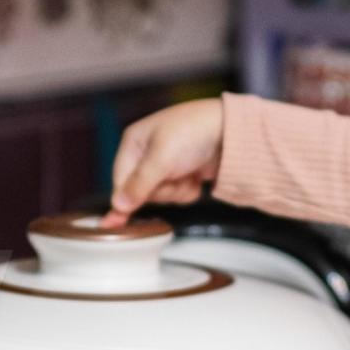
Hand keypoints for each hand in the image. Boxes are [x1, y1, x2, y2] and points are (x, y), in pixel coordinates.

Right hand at [106, 99, 227, 221]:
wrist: (232, 130)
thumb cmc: (194, 132)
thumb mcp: (161, 158)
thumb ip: (138, 185)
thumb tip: (118, 205)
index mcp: (134, 142)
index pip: (120, 180)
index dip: (128, 197)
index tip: (124, 218)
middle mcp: (147, 153)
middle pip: (141, 192)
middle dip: (161, 190)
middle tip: (173, 176)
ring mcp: (167, 165)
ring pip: (161, 196)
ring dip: (176, 191)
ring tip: (188, 173)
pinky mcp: (184, 174)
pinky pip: (178, 196)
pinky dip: (188, 191)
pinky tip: (196, 177)